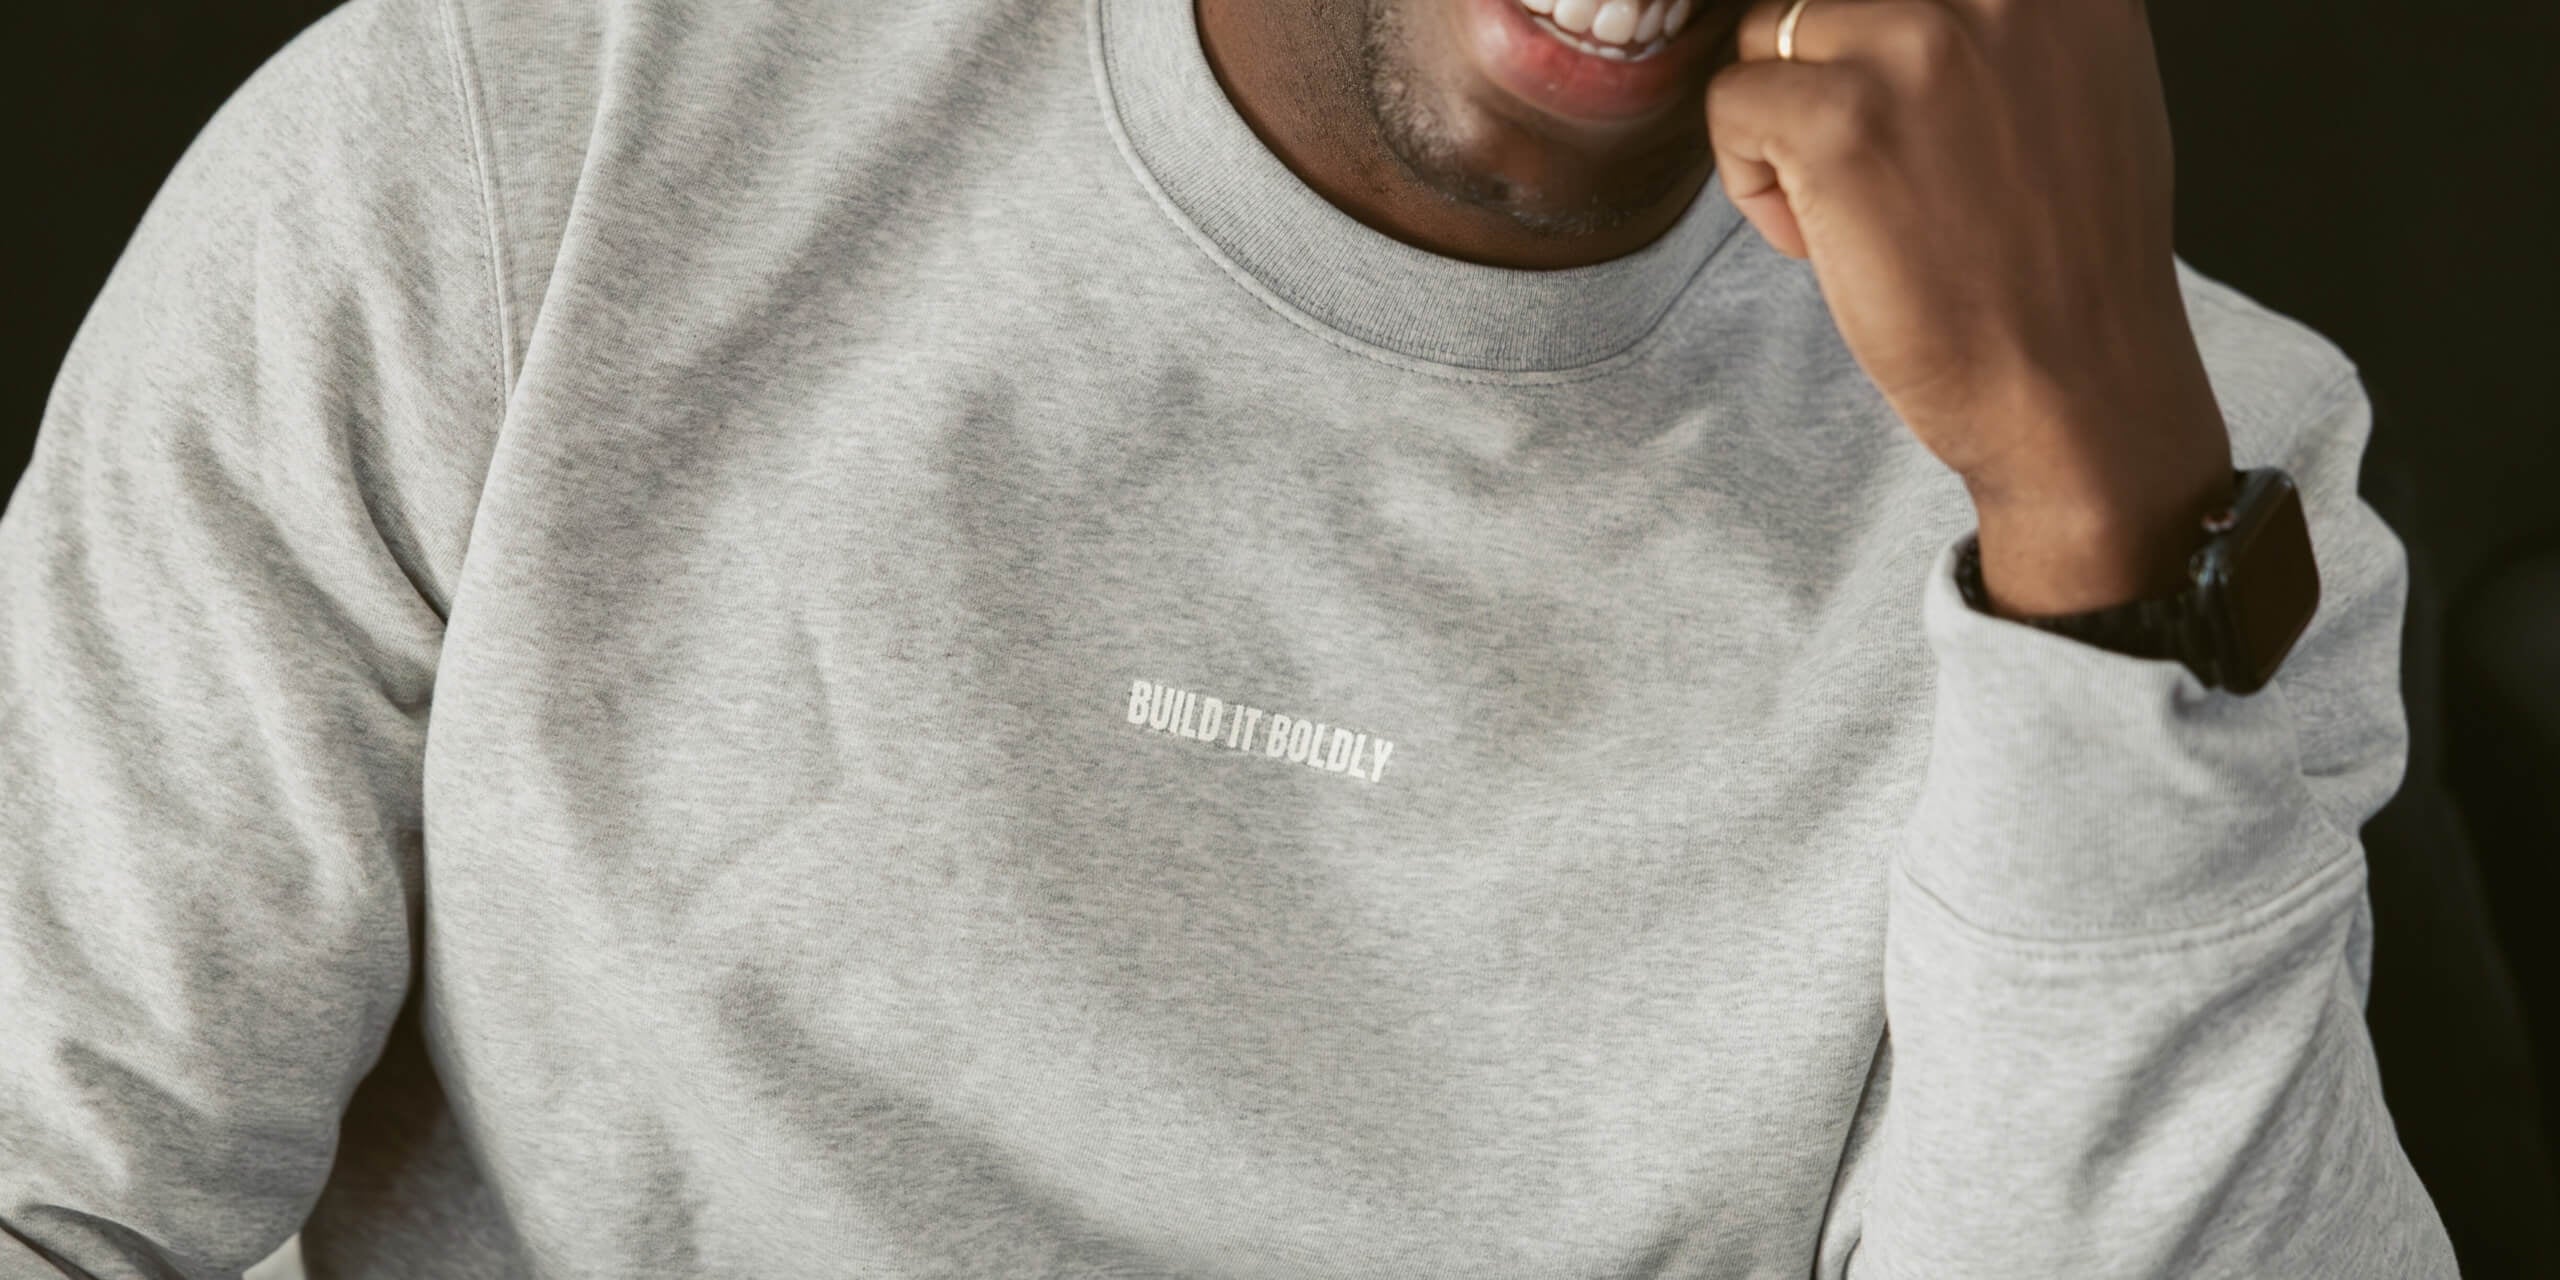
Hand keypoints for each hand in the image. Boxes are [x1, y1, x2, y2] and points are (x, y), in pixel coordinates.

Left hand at [1706, 0, 2235, 615]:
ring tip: (1847, 208)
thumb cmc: (2067, 265)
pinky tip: (1817, 241)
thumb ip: (2009, 26)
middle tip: (1869, 166)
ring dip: (1781, 120)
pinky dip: (1750, 179)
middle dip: (1821, 68)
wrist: (2078, 386)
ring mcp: (1916, 43)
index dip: (1868, 41)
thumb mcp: (2084, 87)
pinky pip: (1731, 102)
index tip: (1889, 115)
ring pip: (1767, 30)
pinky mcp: (1840, 118)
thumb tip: (1921, 12)